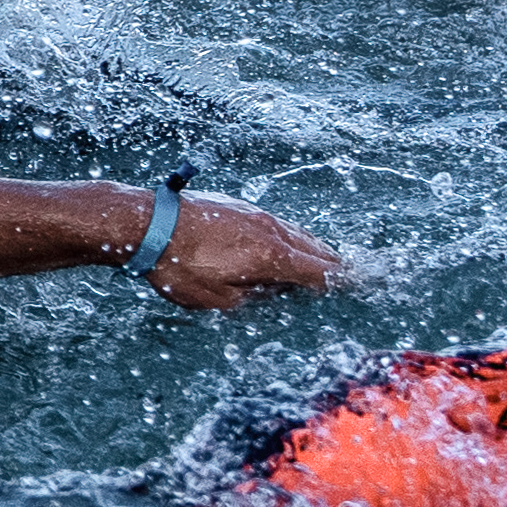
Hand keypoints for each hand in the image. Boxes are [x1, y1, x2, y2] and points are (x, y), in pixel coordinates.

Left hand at [148, 193, 335, 306]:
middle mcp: (270, 230)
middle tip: (349, 274)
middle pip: (314, 248)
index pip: (319, 271)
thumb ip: (251, 297)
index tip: (359, 285)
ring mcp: (254, 214)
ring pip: (296, 231)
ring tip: (322, 258)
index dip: (341, 281)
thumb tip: (268, 291)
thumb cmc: (177, 266)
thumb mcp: (217, 300)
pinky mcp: (238, 206)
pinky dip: (289, 234)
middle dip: (332, 263)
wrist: (146, 223)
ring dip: (311, 247)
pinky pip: (275, 222)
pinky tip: (286, 241)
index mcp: (271, 256)